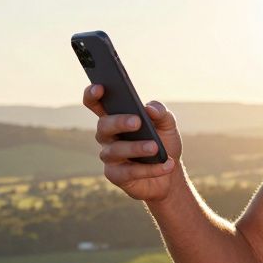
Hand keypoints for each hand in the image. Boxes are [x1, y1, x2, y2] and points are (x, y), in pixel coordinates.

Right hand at [84, 84, 183, 202]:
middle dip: (119, 122)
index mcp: (116, 117)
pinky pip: (129, 172)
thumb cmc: (164, 143)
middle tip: (137, 121)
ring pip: (116, 150)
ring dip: (137, 148)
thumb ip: (161, 112)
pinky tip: (166, 165)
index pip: (96, 103)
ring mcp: (110, 156)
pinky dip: (149, 169)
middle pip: (104, 125)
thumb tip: (149, 109)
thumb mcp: (167, 125)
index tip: (100, 87)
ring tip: (155, 147)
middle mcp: (107, 136)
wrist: (170, 175)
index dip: (92, 95)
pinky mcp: (116, 175)